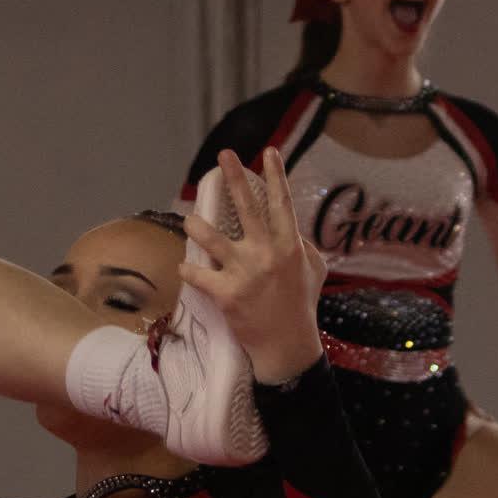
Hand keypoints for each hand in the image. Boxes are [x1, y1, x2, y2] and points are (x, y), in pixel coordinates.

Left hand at [177, 149, 324, 386]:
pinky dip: (188, 270)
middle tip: (224, 155)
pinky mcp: (227, 295)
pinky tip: (184, 268)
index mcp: (289, 246)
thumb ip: (303, 246)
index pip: (282, 204)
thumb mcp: (314, 271)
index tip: (269, 152)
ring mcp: (245, 273)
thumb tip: (293, 230)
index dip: (276, 176)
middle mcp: (267, 254)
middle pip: (248, 209)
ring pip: (213, 239)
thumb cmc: (301, 305)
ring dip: (197, 226)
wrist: (287, 345)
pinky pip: (198, 275)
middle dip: (235, 179)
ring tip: (189, 218)